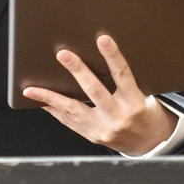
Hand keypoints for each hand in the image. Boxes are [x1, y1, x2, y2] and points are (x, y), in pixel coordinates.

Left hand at [20, 35, 175, 154]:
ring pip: (73, 110)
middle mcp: (119, 117)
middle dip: (77, 71)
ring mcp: (104, 129)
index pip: (123, 75)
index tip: (103, 40)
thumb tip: (98, 57)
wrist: (151, 144)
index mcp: (135, 103)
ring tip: (32, 89)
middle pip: (94, 91)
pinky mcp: (93, 137)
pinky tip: (42, 102)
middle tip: (63, 54)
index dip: (113, 56)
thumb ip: (123, 82)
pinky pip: (70, 122)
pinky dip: (54, 110)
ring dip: (50, 97)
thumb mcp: (143, 96)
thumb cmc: (145, 114)